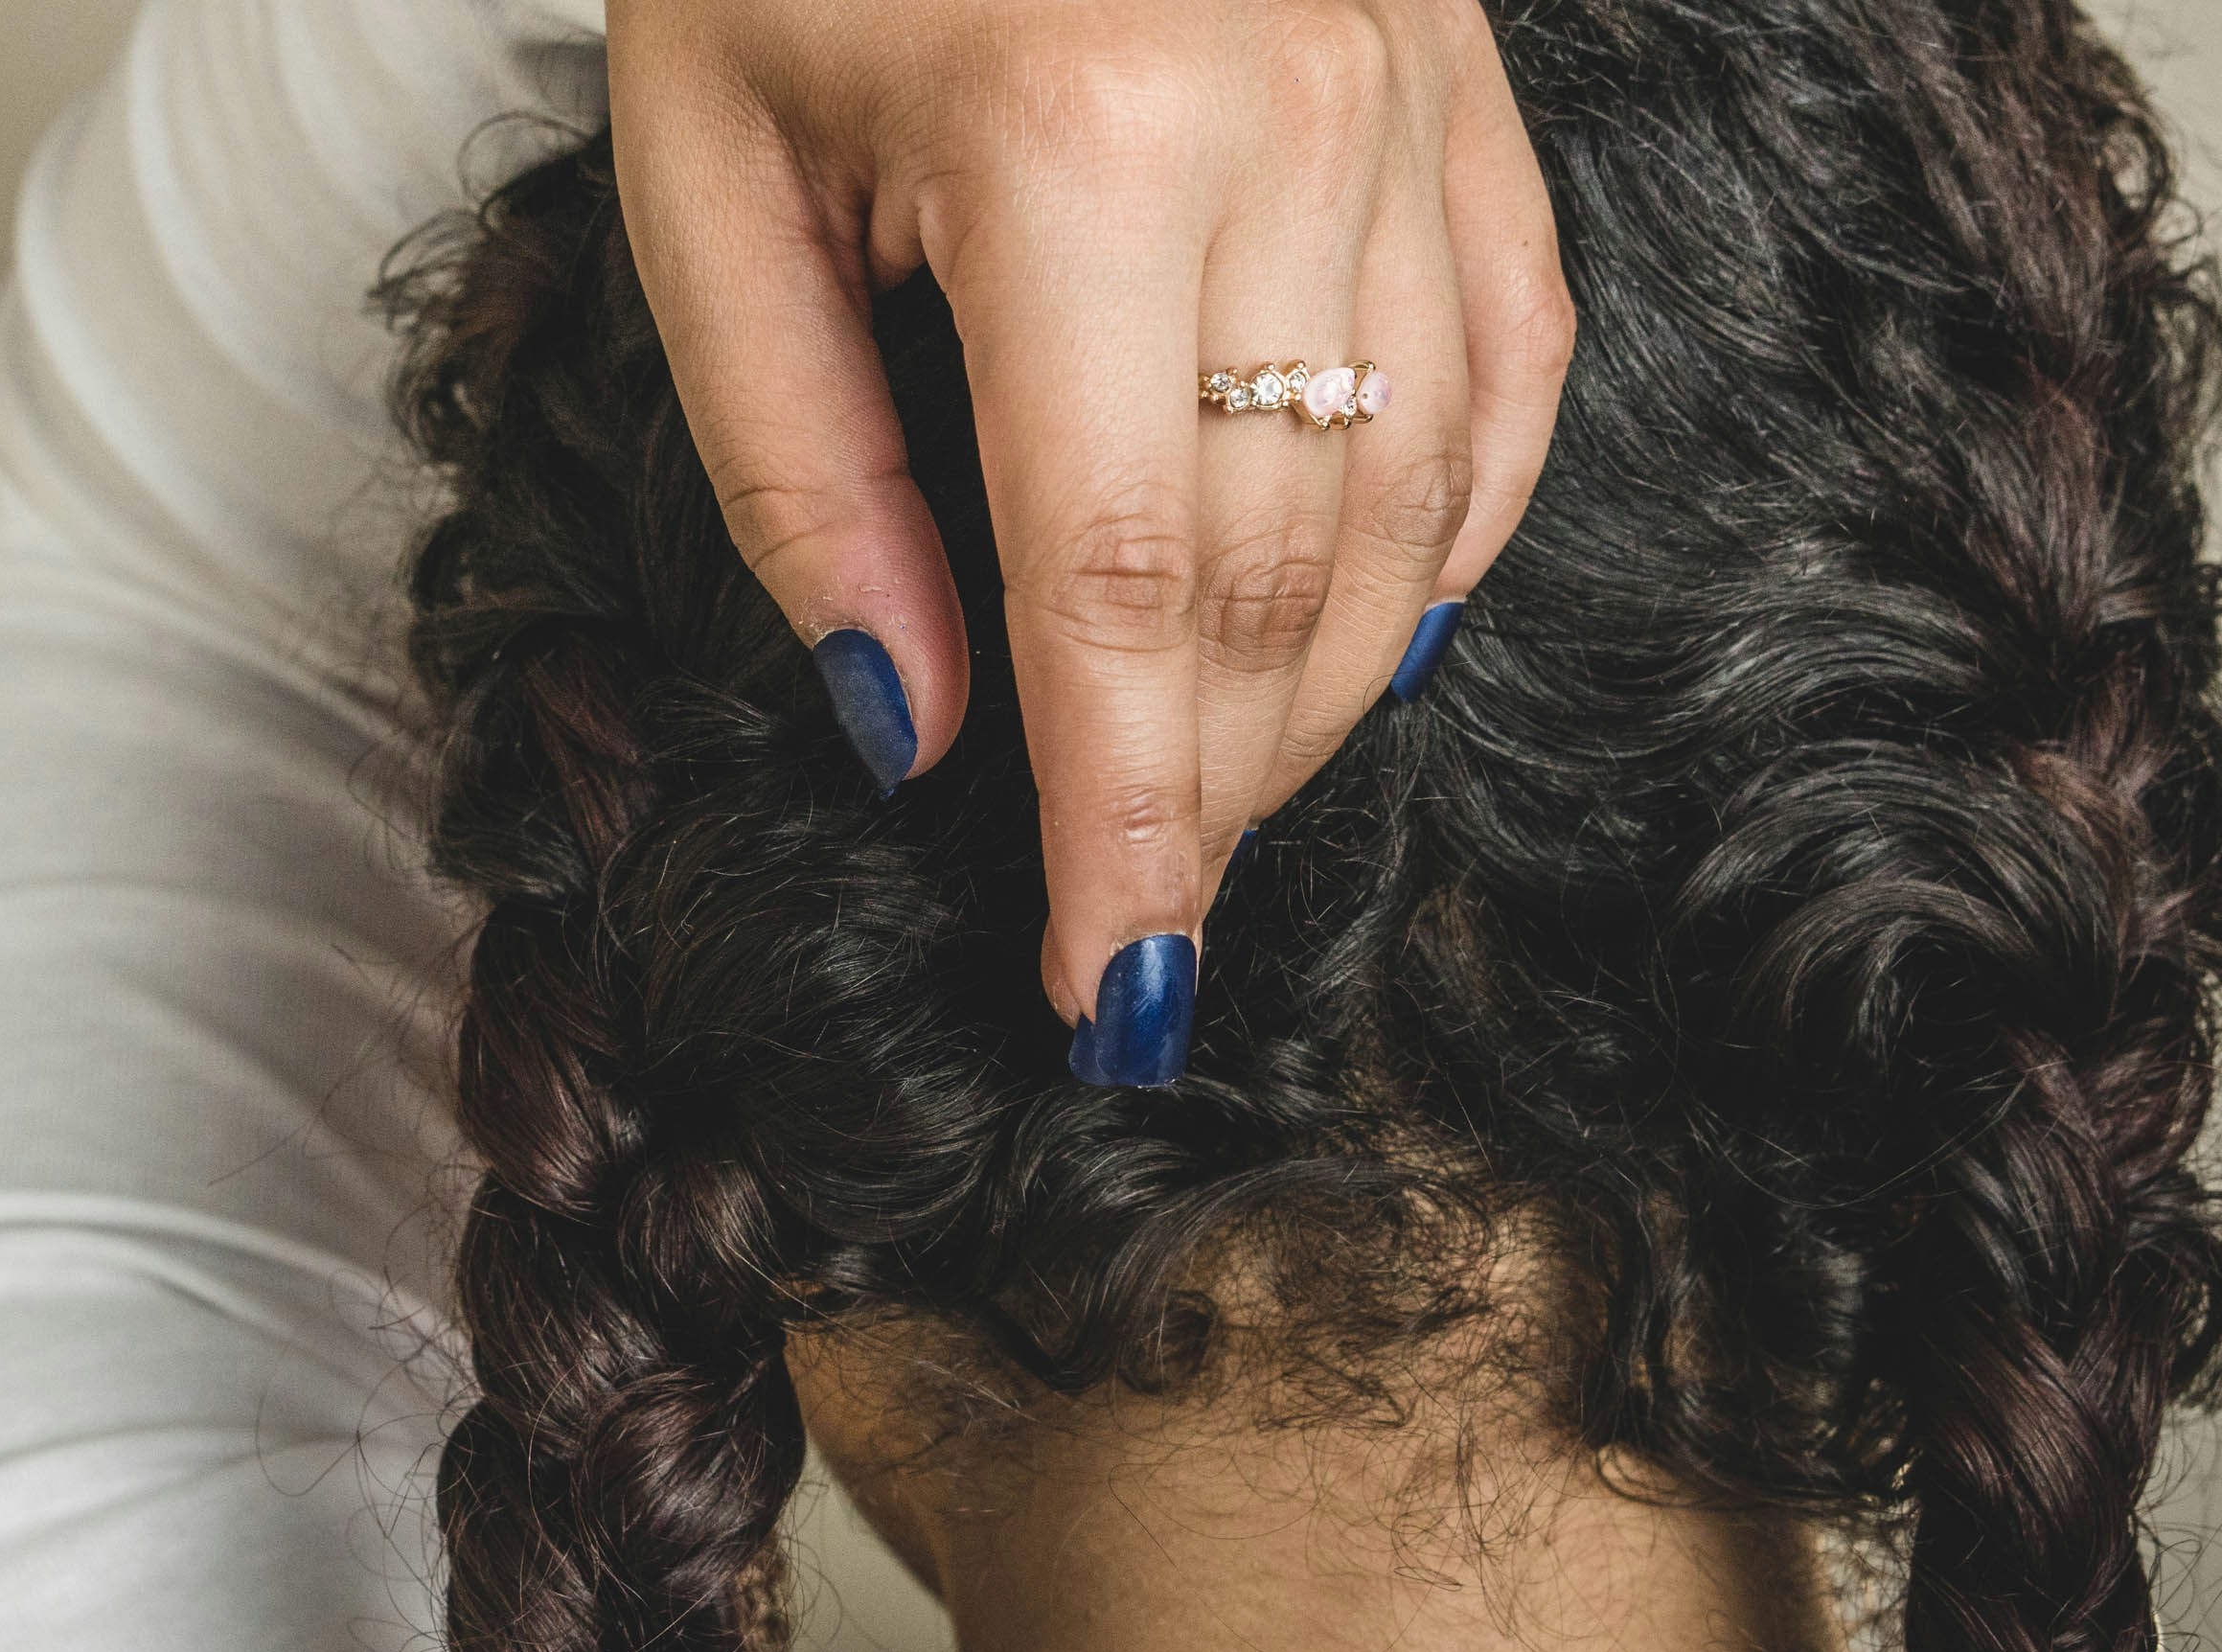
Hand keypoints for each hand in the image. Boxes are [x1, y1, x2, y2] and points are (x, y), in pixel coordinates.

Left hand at [606, 0, 1572, 1083]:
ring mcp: (1410, 92)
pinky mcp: (1465, 81)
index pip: (1118, 590)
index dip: (1122, 824)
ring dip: (1326, 694)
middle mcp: (1288, 119)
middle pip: (1282, 568)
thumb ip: (807, 481)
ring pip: (1420, 496)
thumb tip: (917, 731)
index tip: (1108, 990)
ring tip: (1225, 802)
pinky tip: (1382, 630)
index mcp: (1073, 146)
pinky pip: (1512, 364)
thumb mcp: (709, 188)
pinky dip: (1457, 532)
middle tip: (1130, 916)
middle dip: (1210, 784)